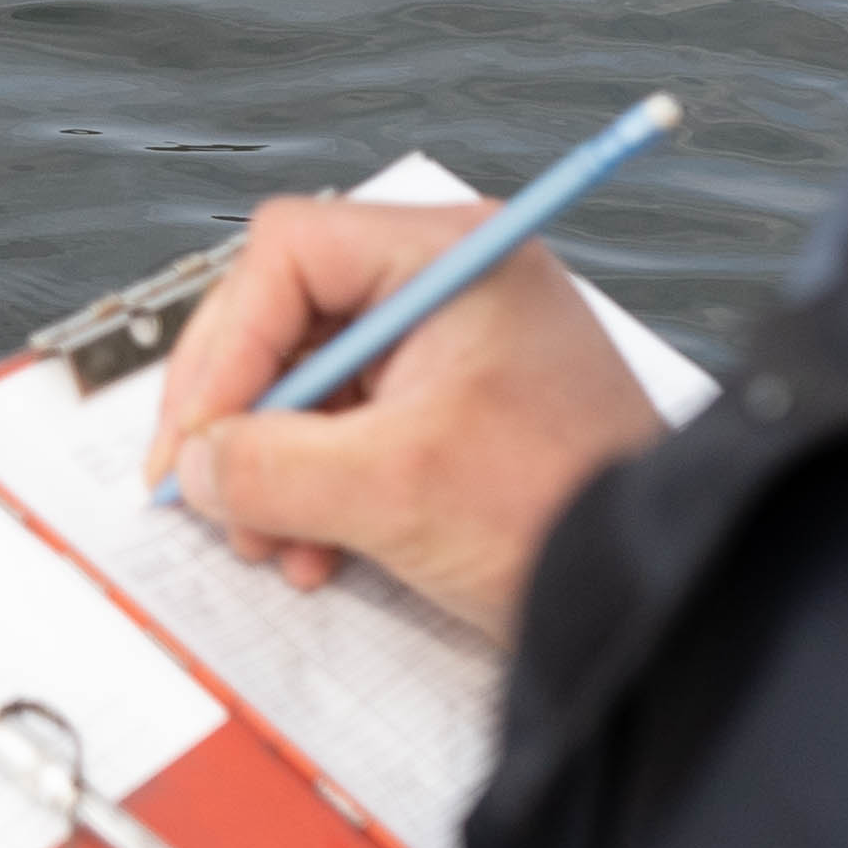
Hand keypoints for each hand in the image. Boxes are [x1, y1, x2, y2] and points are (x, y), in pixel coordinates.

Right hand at [146, 192, 662, 650]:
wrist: (651, 593)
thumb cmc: (565, 512)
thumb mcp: (392, 489)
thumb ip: (270, 467)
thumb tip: (196, 463)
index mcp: (451, 258)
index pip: (288, 254)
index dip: (226, 344)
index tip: (197, 433)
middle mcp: (449, 285)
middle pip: (288, 318)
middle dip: (243, 416)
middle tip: (204, 485)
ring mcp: (451, 347)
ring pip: (309, 382)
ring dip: (271, 466)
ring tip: (269, 537)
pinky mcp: (451, 410)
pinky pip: (347, 429)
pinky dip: (313, 488)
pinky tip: (313, 548)